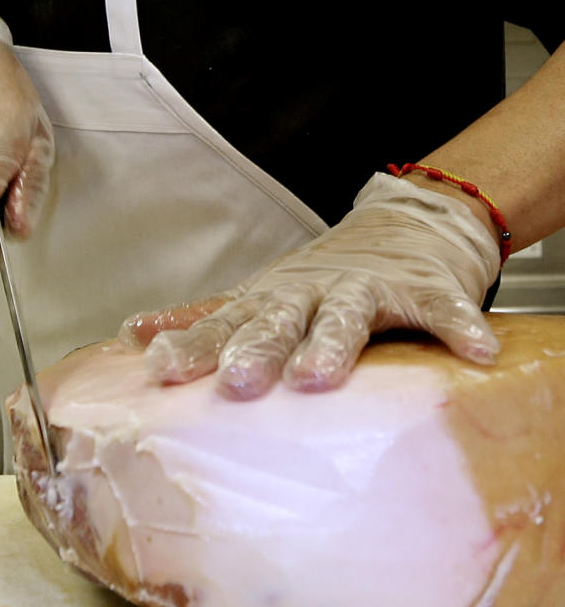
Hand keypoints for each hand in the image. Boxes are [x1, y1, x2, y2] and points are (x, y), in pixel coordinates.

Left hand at [124, 172, 501, 397]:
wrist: (408, 225)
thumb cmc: (325, 276)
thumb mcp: (263, 294)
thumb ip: (208, 318)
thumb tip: (134, 336)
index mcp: (273, 299)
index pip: (224, 324)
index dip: (192, 346)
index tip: (160, 367)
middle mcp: (312, 291)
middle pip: (279, 320)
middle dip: (256, 348)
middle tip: (237, 381)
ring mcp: (368, 288)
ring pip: (348, 315)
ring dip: (333, 344)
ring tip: (319, 377)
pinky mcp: (424, 290)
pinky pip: (443, 310)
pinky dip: (458, 326)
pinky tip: (473, 349)